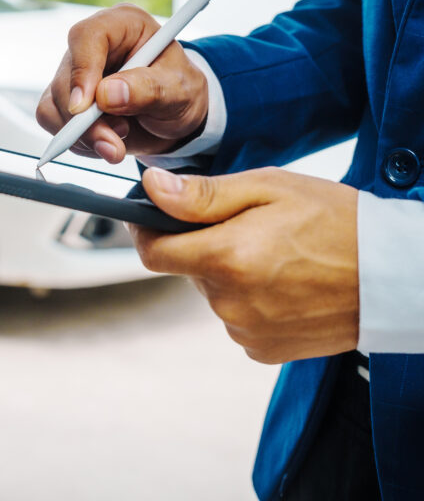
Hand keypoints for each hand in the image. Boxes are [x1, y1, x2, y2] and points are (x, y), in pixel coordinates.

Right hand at [35, 4, 208, 162]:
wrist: (175, 116)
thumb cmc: (180, 92)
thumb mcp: (179, 90)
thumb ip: (148, 90)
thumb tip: (107, 94)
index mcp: (122, 25)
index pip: (87, 37)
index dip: (82, 70)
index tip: (85, 106)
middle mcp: (93, 46)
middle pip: (66, 78)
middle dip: (85, 120)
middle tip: (113, 143)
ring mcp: (75, 72)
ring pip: (55, 103)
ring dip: (82, 135)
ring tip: (118, 143)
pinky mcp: (66, 98)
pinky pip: (53, 120)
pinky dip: (77, 141)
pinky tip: (104, 142)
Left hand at [129, 166, 358, 363]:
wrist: (393, 275)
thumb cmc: (333, 220)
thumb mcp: (267, 188)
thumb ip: (202, 195)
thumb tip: (150, 189)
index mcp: (227, 259)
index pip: (152, 252)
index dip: (145, 230)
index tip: (149, 214)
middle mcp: (230, 303)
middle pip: (186, 268)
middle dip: (201, 244)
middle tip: (244, 225)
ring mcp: (246, 331)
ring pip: (211, 291)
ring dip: (226, 271)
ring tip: (272, 253)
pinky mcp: (263, 350)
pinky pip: (234, 316)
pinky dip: (246, 297)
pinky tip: (280, 281)